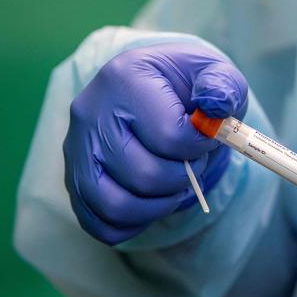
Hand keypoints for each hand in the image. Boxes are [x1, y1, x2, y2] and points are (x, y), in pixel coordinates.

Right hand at [63, 40, 247, 244]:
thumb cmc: (189, 84)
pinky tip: (154, 201)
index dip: (201, 147)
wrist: (159, 88)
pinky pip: (98, 223)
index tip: (208, 137)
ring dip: (159, 206)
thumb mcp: (215, 73)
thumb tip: (216, 106)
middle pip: (144, 175)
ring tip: (176, 184)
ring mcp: (76, 147)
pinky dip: (133, 223)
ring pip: (117, 205)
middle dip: (183, 178)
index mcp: (126, 77)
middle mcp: (90, 111)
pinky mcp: (73, 176)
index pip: (169, 136)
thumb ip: (222, 86)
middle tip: (194, 162)